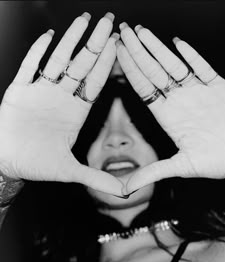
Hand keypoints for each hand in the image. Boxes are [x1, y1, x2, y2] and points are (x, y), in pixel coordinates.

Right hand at [0, 13, 122, 195]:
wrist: (7, 162)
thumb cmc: (36, 164)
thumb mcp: (71, 171)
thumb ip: (98, 178)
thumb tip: (126, 191)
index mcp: (75, 113)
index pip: (95, 83)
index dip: (107, 65)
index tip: (119, 46)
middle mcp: (61, 98)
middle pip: (81, 66)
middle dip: (95, 44)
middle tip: (109, 22)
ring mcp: (41, 92)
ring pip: (58, 60)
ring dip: (70, 40)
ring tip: (84, 20)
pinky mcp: (20, 90)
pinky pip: (30, 66)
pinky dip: (38, 51)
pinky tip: (49, 35)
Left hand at [117, 23, 224, 193]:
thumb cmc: (217, 162)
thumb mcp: (181, 167)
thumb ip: (153, 173)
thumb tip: (125, 189)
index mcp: (167, 116)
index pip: (143, 89)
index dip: (129, 70)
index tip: (116, 53)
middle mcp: (178, 101)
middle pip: (153, 72)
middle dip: (137, 52)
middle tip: (121, 32)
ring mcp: (197, 92)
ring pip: (174, 64)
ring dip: (157, 48)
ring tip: (141, 31)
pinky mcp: (218, 86)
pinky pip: (202, 67)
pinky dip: (191, 54)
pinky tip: (177, 42)